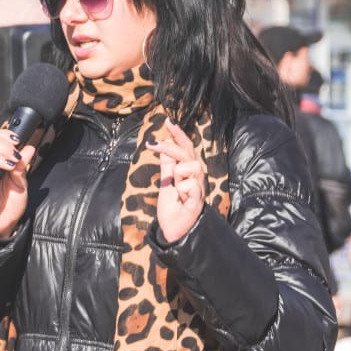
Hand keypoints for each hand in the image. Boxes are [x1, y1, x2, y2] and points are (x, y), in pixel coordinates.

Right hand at [0, 128, 36, 238]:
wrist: (5, 224)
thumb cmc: (12, 204)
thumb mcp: (22, 183)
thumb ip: (23, 166)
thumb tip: (29, 147)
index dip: (5, 134)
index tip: (18, 139)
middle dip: (5, 141)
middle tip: (16, 152)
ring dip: (1, 151)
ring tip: (12, 161)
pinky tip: (2, 165)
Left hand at [148, 121, 206, 244]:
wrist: (173, 229)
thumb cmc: (172, 206)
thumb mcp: (166, 181)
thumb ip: (167, 164)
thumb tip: (165, 142)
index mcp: (188, 170)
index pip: (186, 147)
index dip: (178, 134)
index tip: (168, 121)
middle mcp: (196, 176)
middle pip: (186, 153)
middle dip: (169, 146)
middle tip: (151, 144)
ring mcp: (199, 187)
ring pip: (190, 166)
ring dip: (178, 175)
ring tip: (177, 188)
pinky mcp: (198, 199)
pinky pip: (189, 186)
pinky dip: (182, 191)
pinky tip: (182, 199)